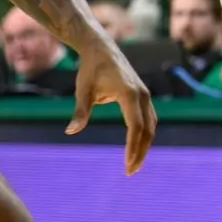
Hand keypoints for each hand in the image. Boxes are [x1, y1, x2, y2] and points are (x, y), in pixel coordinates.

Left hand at [71, 40, 156, 174]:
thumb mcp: (83, 91)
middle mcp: (142, 95)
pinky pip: (149, 119)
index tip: (127, 165)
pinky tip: (137, 145)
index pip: (136, 127)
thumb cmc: (90, 69)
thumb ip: (80, 112)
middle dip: (141, 152)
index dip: (133, 147)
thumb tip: (70, 131)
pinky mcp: (143, 95)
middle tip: (130, 172)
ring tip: (134, 163)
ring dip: (145, 144)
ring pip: (151, 125)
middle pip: (148, 129)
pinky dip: (145, 134)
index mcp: (130, 94)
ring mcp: (145, 95)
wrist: (101, 49)